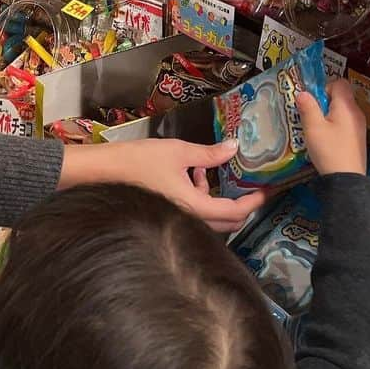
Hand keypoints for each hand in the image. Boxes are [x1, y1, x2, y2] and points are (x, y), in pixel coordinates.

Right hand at [58, 138, 265, 234]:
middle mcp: (188, 219)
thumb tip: (234, 147)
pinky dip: (200, 196)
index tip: (267, 189)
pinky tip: (192, 173)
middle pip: (226, 221)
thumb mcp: (178, 152)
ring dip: (217, 198)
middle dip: (241, 204)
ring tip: (208, 170)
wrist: (102, 173)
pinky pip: (194, 212)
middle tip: (249, 184)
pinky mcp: (168, 214)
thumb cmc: (139, 161)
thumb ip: (208, 154)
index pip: (235, 212)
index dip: (254, 202)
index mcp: (195, 207)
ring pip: (209, 218)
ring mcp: (177, 219)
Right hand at [296, 78, 366, 176]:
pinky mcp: (358, 138)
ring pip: (342, 111)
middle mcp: (356, 113)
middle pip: (341, 97)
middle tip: (311, 115)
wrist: (347, 179)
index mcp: (346, 106)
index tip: (313, 101)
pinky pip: (345, 123)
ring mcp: (359, 126)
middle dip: (324, 102)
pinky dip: (334, 125)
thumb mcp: (313, 128)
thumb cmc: (329, 151)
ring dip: (328, 115)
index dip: (324, 87)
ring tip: (316, 129)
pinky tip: (326, 140)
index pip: (339, 83)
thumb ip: (308, 108)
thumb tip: (302, 93)